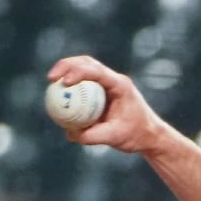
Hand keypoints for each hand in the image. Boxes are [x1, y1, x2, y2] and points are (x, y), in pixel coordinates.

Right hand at [45, 55, 168, 154]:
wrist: (150, 136)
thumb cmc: (137, 135)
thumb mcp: (116, 137)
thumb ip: (94, 136)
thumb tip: (72, 134)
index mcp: (121, 86)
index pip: (97, 72)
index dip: (78, 72)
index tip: (64, 82)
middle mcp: (114, 80)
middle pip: (87, 63)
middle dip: (67, 65)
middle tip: (51, 78)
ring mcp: (108, 84)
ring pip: (84, 69)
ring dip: (66, 71)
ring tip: (52, 81)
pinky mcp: (102, 91)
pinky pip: (84, 84)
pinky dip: (71, 86)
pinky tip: (59, 94)